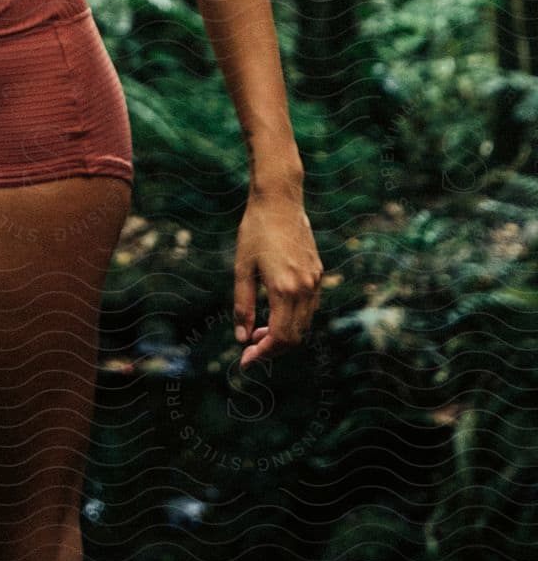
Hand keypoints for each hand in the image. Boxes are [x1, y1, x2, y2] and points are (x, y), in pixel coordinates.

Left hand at [232, 186, 322, 367]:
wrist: (279, 200)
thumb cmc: (255, 231)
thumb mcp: (242, 268)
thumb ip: (243, 305)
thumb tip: (241, 337)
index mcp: (284, 289)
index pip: (280, 338)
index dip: (263, 353)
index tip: (245, 360)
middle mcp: (305, 288)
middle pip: (295, 337)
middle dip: (272, 348)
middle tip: (250, 346)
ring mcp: (315, 281)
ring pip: (305, 324)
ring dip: (284, 334)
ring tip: (259, 330)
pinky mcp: (318, 273)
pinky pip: (310, 308)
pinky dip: (294, 319)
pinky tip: (275, 312)